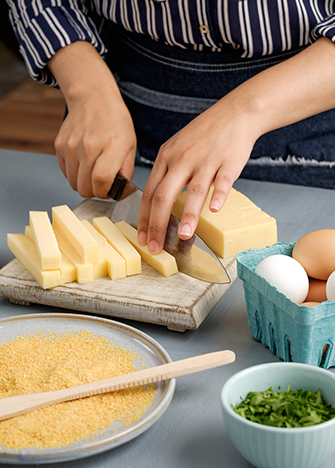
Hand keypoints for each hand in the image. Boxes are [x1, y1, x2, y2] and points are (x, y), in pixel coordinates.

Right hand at [49, 42, 136, 198]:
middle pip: (86, 187)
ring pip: (74, 184)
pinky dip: (75, 174)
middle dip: (96, 192)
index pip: (102, 181)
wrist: (92, 98)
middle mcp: (88, 146)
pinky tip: (84, 163)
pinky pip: (66, 173)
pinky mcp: (60, 146)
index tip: (111, 191)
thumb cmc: (115, 121)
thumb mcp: (130, 144)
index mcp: (111, 145)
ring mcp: (71, 146)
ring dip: (85, 184)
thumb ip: (126, 170)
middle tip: (103, 184)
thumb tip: (122, 192)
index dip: (106, 192)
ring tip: (94, 173)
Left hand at [137, 96, 259, 252]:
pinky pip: (223, 181)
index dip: (144, 218)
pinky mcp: (228, 161)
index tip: (142, 238)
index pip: (149, 193)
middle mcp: (182, 159)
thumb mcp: (177, 148)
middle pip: (164, 195)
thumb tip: (157, 203)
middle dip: (157, 224)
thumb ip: (167, 173)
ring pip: (193, 190)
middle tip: (156, 246)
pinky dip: (219, 195)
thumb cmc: (205, 135)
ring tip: (184, 236)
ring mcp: (205, 160)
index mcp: (166, 158)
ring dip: (189, 215)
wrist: (234, 113)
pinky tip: (214, 210)